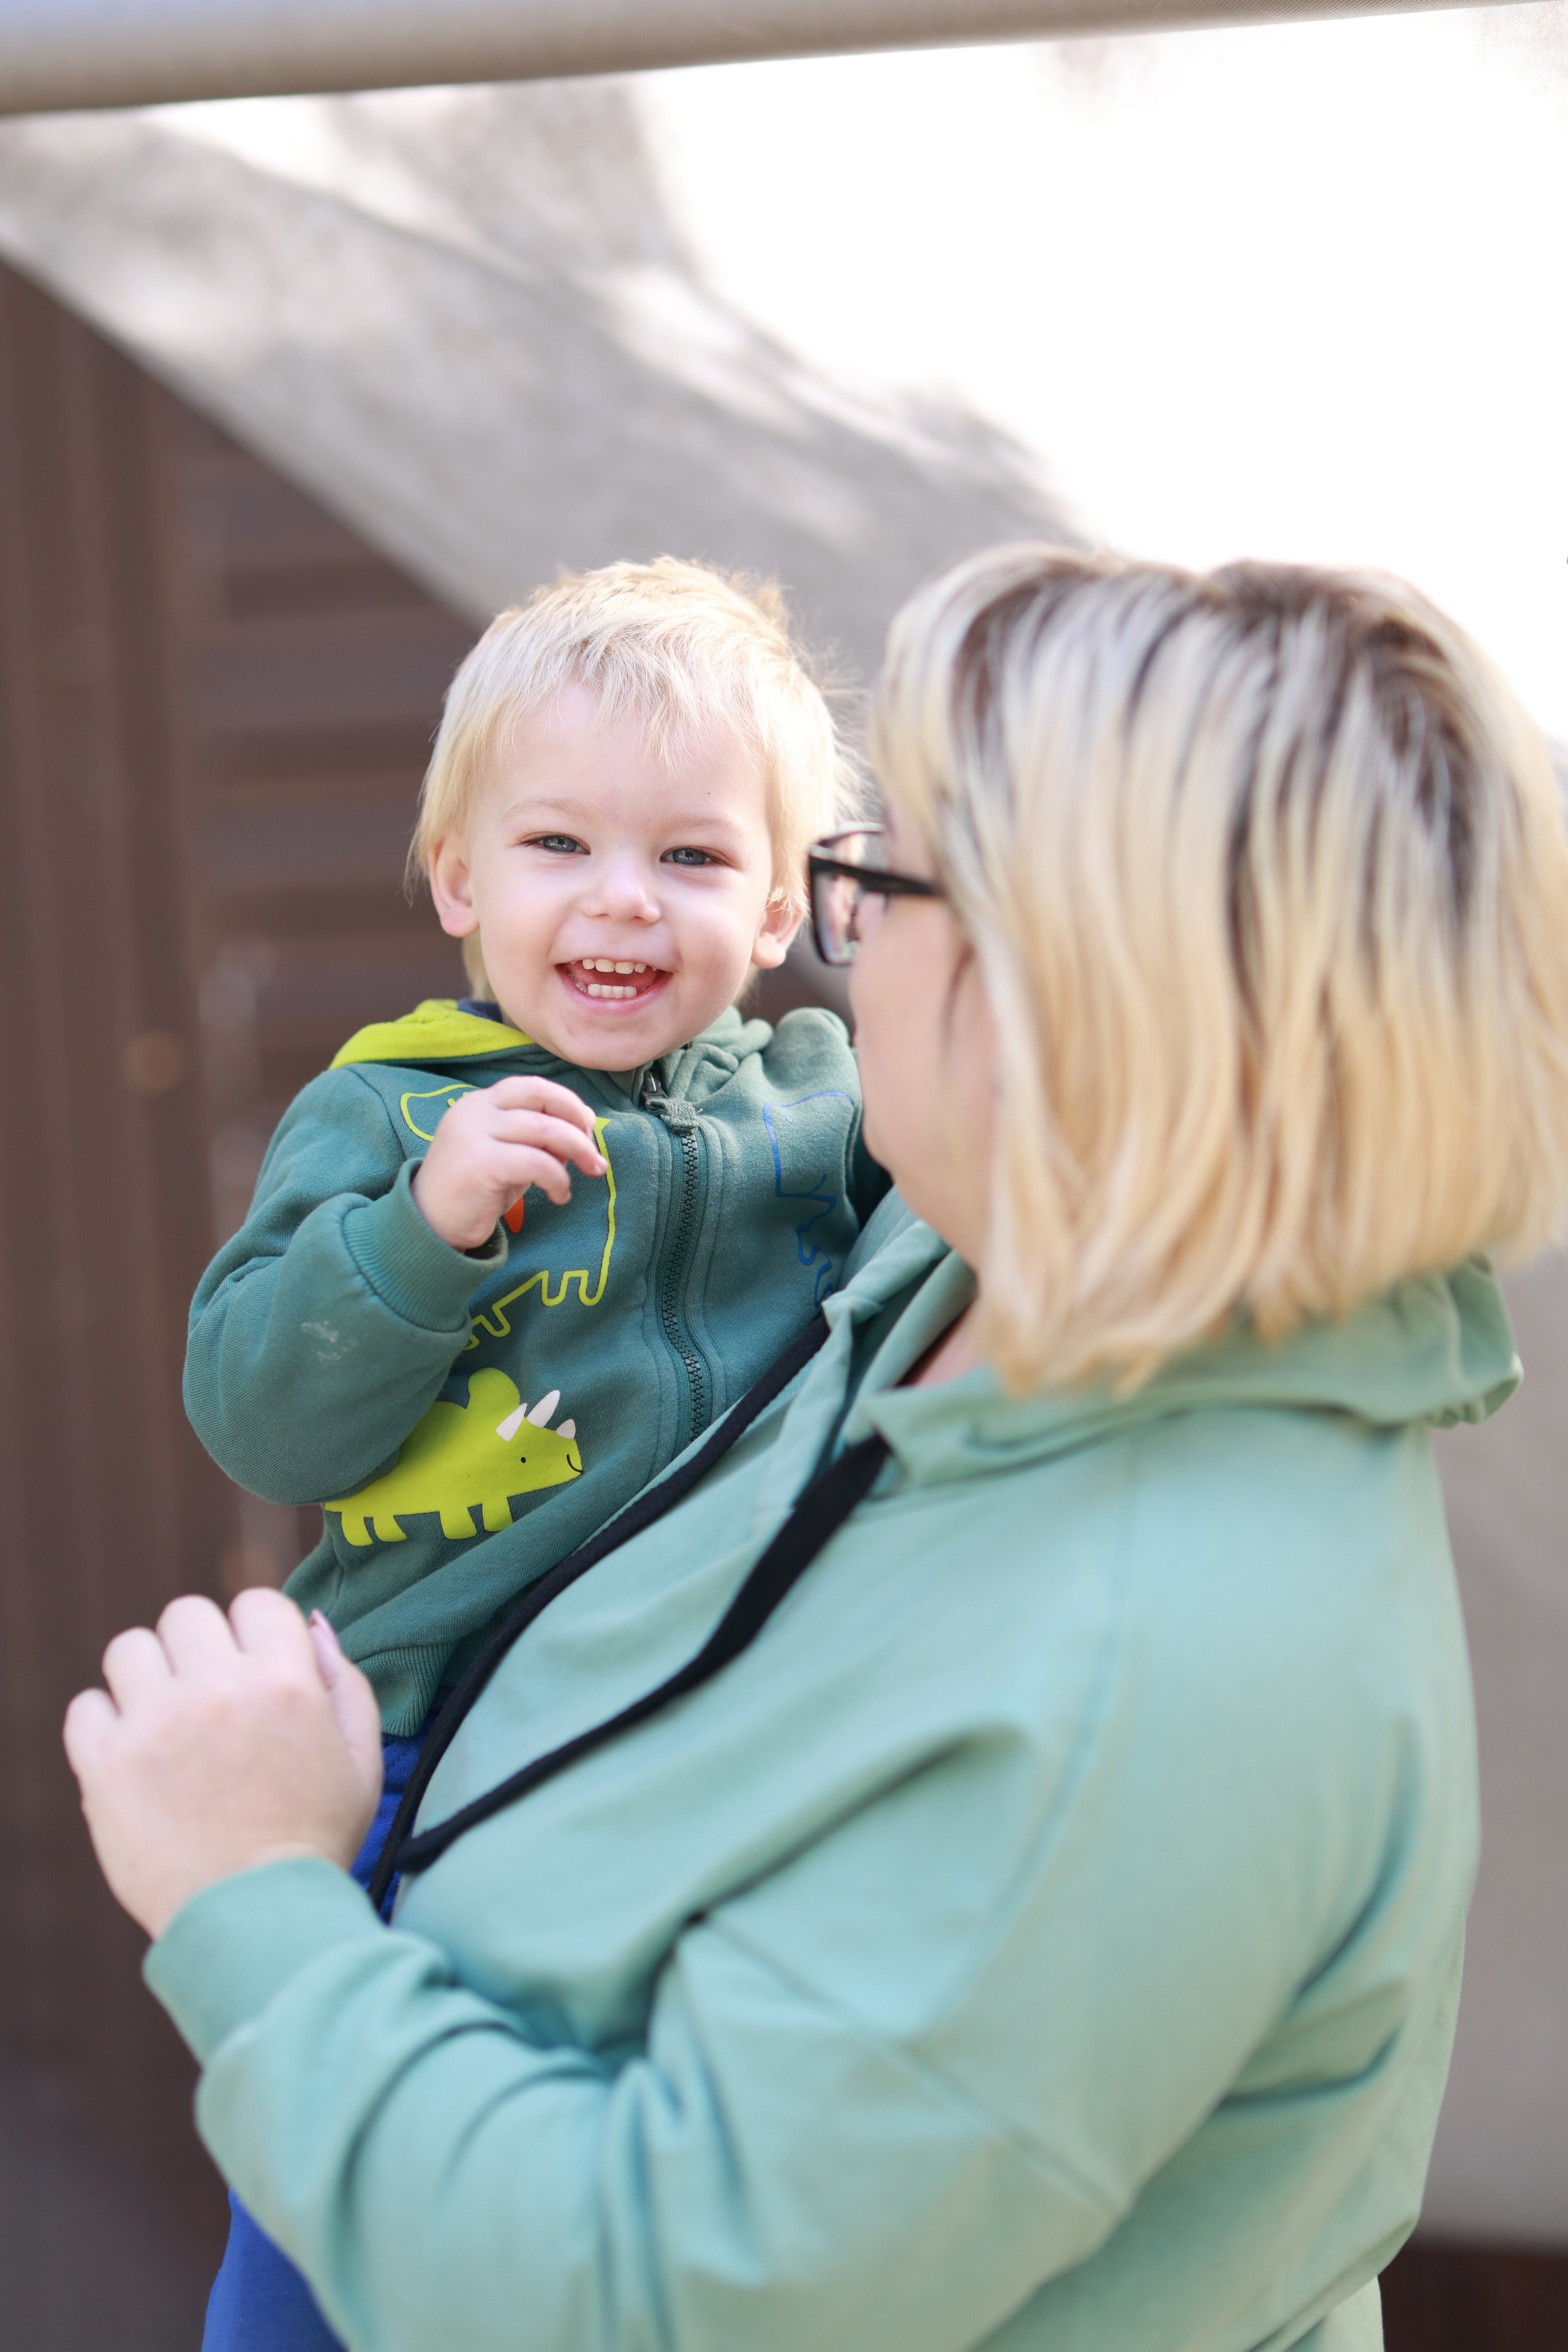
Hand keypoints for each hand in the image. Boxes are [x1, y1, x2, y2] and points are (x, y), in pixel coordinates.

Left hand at [63, 1591, 383, 1940]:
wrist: (256, 1919)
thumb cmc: (314, 1840)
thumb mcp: (362, 1759)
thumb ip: (345, 1679)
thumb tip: (312, 1623)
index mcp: (285, 1682)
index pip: (257, 1602)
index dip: (258, 1633)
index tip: (255, 1670)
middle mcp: (218, 1690)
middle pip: (187, 1614)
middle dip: (199, 1649)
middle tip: (207, 1698)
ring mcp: (156, 1726)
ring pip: (129, 1648)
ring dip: (147, 1677)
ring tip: (164, 1722)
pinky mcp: (106, 1767)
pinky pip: (85, 1708)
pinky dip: (103, 1726)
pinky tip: (133, 1756)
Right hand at [412, 1078, 605, 1249]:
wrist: (430, 1225)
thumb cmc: (474, 1191)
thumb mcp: (508, 1156)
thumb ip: (536, 1140)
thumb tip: (582, 1134)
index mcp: (480, 1103)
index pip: (532, 1086)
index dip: (567, 1102)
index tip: (587, 1126)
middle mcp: (475, 1110)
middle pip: (543, 1099)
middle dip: (579, 1124)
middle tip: (595, 1153)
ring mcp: (475, 1134)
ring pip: (546, 1130)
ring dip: (579, 1151)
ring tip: (591, 1172)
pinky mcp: (481, 1163)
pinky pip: (537, 1162)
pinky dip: (559, 1179)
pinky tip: (560, 1195)